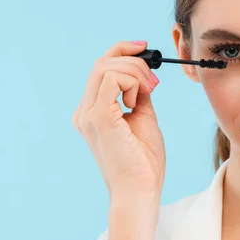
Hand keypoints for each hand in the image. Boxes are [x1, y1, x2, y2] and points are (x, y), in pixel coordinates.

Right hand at [73, 41, 165, 204]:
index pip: (101, 68)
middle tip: (154, 80)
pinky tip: (137, 101)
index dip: (121, 51)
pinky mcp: (98, 118)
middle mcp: (85, 111)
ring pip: (107, 67)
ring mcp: (88, 114)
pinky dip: (131, 82)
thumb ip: (139, 96)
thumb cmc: (143, 162)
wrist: (140, 191)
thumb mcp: (143, 119)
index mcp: (92, 112)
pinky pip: (112, 79)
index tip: (144, 48)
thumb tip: (144, 76)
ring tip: (148, 93)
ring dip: (135, 73)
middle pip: (102, 63)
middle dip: (133, 60)